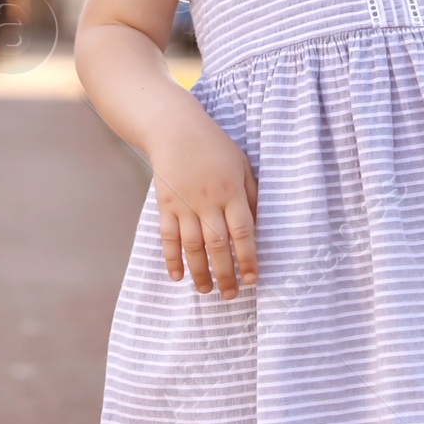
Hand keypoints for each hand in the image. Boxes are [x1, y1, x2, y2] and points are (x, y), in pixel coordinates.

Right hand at [149, 113, 258, 297]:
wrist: (175, 128)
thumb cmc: (214, 146)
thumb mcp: (241, 164)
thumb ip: (251, 194)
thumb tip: (258, 226)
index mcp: (231, 190)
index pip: (243, 232)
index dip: (248, 259)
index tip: (253, 279)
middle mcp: (208, 200)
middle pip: (218, 245)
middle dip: (225, 275)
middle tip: (230, 296)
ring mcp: (185, 204)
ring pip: (193, 247)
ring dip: (200, 272)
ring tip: (207, 291)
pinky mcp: (165, 204)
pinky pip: (168, 237)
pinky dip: (172, 259)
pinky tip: (178, 276)